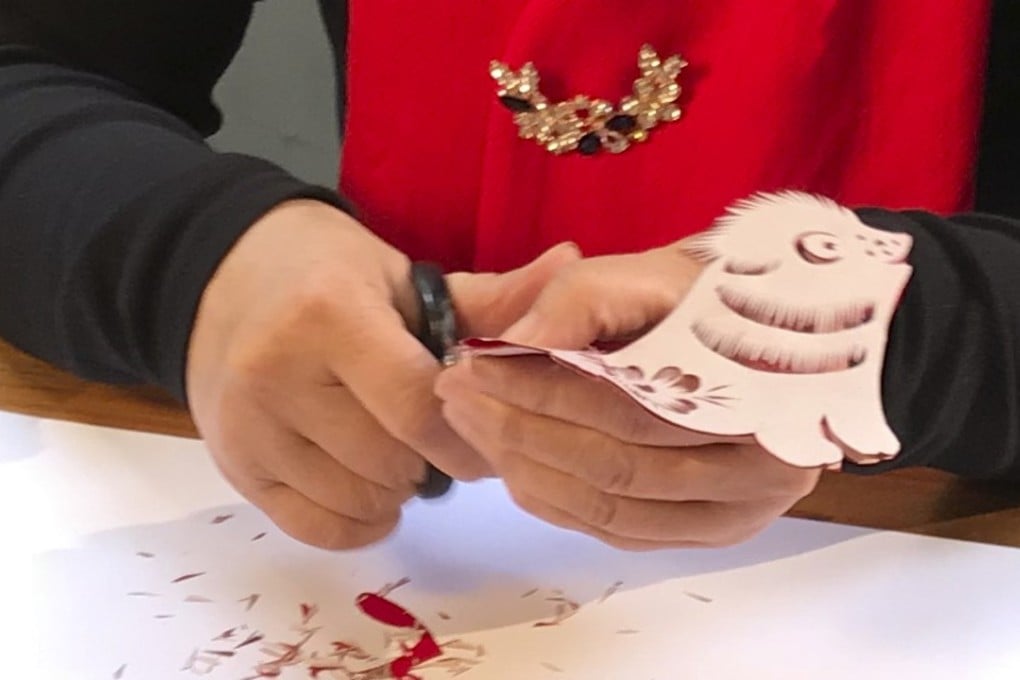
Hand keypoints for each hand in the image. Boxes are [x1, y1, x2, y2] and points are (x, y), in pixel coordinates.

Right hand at [186, 200, 577, 548]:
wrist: (224, 281)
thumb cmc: (328, 276)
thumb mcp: (405, 278)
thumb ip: (490, 298)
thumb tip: (571, 268)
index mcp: (329, 316)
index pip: (419, 406)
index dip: (468, 433)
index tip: (488, 433)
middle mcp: (276, 374)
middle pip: (393, 462)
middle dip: (433, 456)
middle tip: (434, 428)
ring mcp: (247, 427)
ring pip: (362, 500)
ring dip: (397, 486)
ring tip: (392, 441)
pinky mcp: (234, 468)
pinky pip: (320, 529)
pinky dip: (360, 517)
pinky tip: (366, 479)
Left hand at [436, 245, 820, 549]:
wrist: (779, 331)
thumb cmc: (710, 296)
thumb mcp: (646, 274)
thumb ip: (577, 301)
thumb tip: (507, 346)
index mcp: (759, 394)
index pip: (623, 405)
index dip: (537, 388)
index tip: (470, 363)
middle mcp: (762, 470)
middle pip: (614, 467)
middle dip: (518, 431)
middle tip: (456, 394)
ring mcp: (738, 512)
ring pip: (611, 510)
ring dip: (527, 471)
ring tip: (471, 424)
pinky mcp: (711, 531)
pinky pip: (622, 533)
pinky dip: (558, 504)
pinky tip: (513, 468)